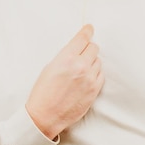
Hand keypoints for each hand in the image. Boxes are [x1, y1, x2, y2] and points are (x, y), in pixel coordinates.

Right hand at [26, 24, 103, 139]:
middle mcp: (80, 66)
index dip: (87, 31)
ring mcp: (89, 79)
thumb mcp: (50, 66)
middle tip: (81, 54)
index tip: (90, 28)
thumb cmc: (43, 91)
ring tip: (80, 71)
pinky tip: (86, 79)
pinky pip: (101, 75)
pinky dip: (95, 74)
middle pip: (94, 48)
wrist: (45, 115)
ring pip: (98, 61)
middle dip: (88, 49)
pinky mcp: (94, 90)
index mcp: (66, 58)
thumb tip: (78, 48)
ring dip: (91, 62)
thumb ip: (66, 55)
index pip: (82, 38)